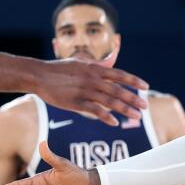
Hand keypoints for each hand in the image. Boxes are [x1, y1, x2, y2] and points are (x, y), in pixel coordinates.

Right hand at [32, 56, 148, 126]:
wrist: (38, 75)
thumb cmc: (59, 69)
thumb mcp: (80, 62)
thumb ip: (96, 64)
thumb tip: (110, 61)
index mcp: (94, 68)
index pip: (119, 74)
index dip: (133, 81)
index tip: (145, 87)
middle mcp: (92, 79)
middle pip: (118, 89)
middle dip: (133, 98)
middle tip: (145, 106)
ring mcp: (84, 90)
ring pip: (110, 101)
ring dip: (125, 109)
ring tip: (137, 116)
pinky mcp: (75, 102)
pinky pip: (94, 111)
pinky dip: (106, 117)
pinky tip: (115, 123)